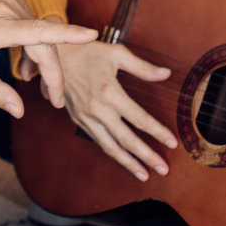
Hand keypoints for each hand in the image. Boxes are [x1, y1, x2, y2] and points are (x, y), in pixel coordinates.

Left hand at [0, 0, 95, 118]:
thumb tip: (19, 110)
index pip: (38, 31)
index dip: (67, 35)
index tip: (91, 36)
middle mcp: (5, 8)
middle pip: (44, 43)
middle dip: (53, 74)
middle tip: (55, 100)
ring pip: (40, 34)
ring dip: (39, 59)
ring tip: (28, 79)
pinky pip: (33, 23)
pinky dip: (32, 44)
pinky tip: (23, 62)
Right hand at [50, 32, 176, 182]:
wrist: (53, 54)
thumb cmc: (87, 51)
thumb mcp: (117, 53)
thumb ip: (143, 68)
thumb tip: (166, 74)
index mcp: (109, 91)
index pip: (139, 118)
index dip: (157, 132)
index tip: (172, 142)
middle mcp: (97, 109)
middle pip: (126, 140)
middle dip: (146, 156)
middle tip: (163, 169)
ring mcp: (85, 117)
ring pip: (110, 147)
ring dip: (128, 163)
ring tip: (144, 174)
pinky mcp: (78, 119)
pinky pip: (98, 141)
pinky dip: (112, 153)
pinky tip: (123, 159)